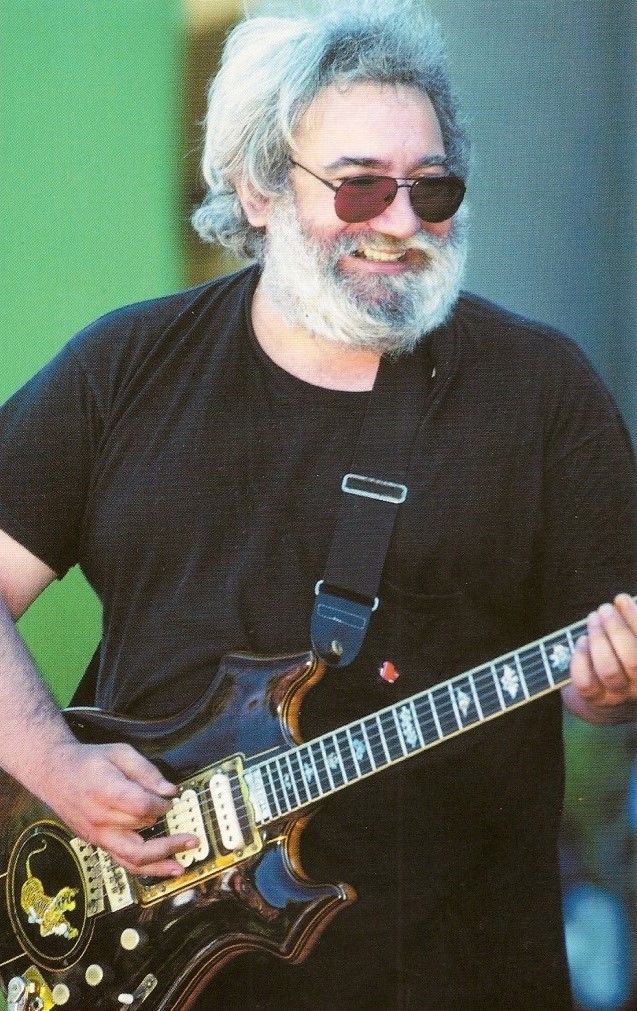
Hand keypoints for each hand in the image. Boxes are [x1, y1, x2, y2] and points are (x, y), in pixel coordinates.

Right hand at [35, 740, 198, 876]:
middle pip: (140, 829)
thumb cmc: (89, 761)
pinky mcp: (97, 843)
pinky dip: (144, 869)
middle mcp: (100, 818)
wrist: (54, 774)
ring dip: (160, 863)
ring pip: (131, 857)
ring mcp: (97, 835)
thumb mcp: (120, 752)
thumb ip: (146, 771)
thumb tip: (169, 790)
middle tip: (189, 833)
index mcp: (105, 791)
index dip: (161, 805)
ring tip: (182, 865)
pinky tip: (162, 869)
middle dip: (166, 830)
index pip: (141, 806)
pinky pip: (122, 862)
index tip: (170, 798)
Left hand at [562, 593, 636, 722]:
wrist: (607, 695)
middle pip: (632, 659)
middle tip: (604, 609)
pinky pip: (585, 681)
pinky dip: (581, 658)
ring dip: (598, 638)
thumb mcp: (629, 639)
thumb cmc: (621, 655)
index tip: (622, 599)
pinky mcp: (594, 699)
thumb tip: (623, 601)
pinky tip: (581, 641)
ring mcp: (617, 694)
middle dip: (616, 628)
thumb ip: (629, 624)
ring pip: (608, 669)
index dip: (635, 619)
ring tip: (593, 618)